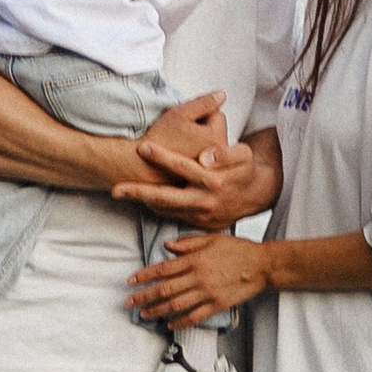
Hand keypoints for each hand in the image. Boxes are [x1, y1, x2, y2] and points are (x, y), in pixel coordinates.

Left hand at [112, 110, 281, 229]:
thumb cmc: (245, 169)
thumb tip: (204, 157)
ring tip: (122, 192)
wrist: (256, 196)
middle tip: (115, 188)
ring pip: (165, 209)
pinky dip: (156, 208)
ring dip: (143, 201)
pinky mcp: (197, 224)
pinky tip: (144, 198)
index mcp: (213, 181)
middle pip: (166, 196)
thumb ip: (225, 154)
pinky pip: (171, 216)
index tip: (143, 147)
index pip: (183, 167)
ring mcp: (199, 215)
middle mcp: (204, 200)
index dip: (162, 157)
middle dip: (139, 192)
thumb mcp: (243, 155)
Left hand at [129, 231, 270, 326]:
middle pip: (165, 289)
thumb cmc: (239, 250)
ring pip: (176, 305)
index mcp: (195, 259)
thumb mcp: (213, 239)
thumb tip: (168, 246)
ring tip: (144, 314)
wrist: (262, 265)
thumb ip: (189, 243)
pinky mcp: (217, 305)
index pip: (163, 269)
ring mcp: (207, 293)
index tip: (131, 281)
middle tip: (129, 302)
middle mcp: (198, 277)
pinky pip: (194, 316)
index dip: (144, 275)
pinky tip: (170, 325)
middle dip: (144, 296)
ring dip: (157, 310)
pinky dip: (180, 322)